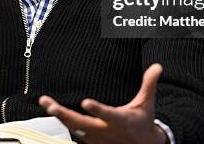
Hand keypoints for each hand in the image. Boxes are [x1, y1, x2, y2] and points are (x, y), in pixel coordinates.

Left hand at [38, 63, 167, 143]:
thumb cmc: (142, 121)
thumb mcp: (147, 103)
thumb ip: (149, 84)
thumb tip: (157, 66)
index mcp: (120, 120)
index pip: (108, 115)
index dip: (97, 109)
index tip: (85, 101)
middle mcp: (106, 131)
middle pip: (82, 124)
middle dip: (65, 115)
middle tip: (51, 104)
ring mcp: (97, 138)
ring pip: (74, 129)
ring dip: (59, 116)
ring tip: (46, 103)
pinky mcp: (91, 142)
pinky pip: (74, 133)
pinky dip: (63, 123)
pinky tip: (51, 111)